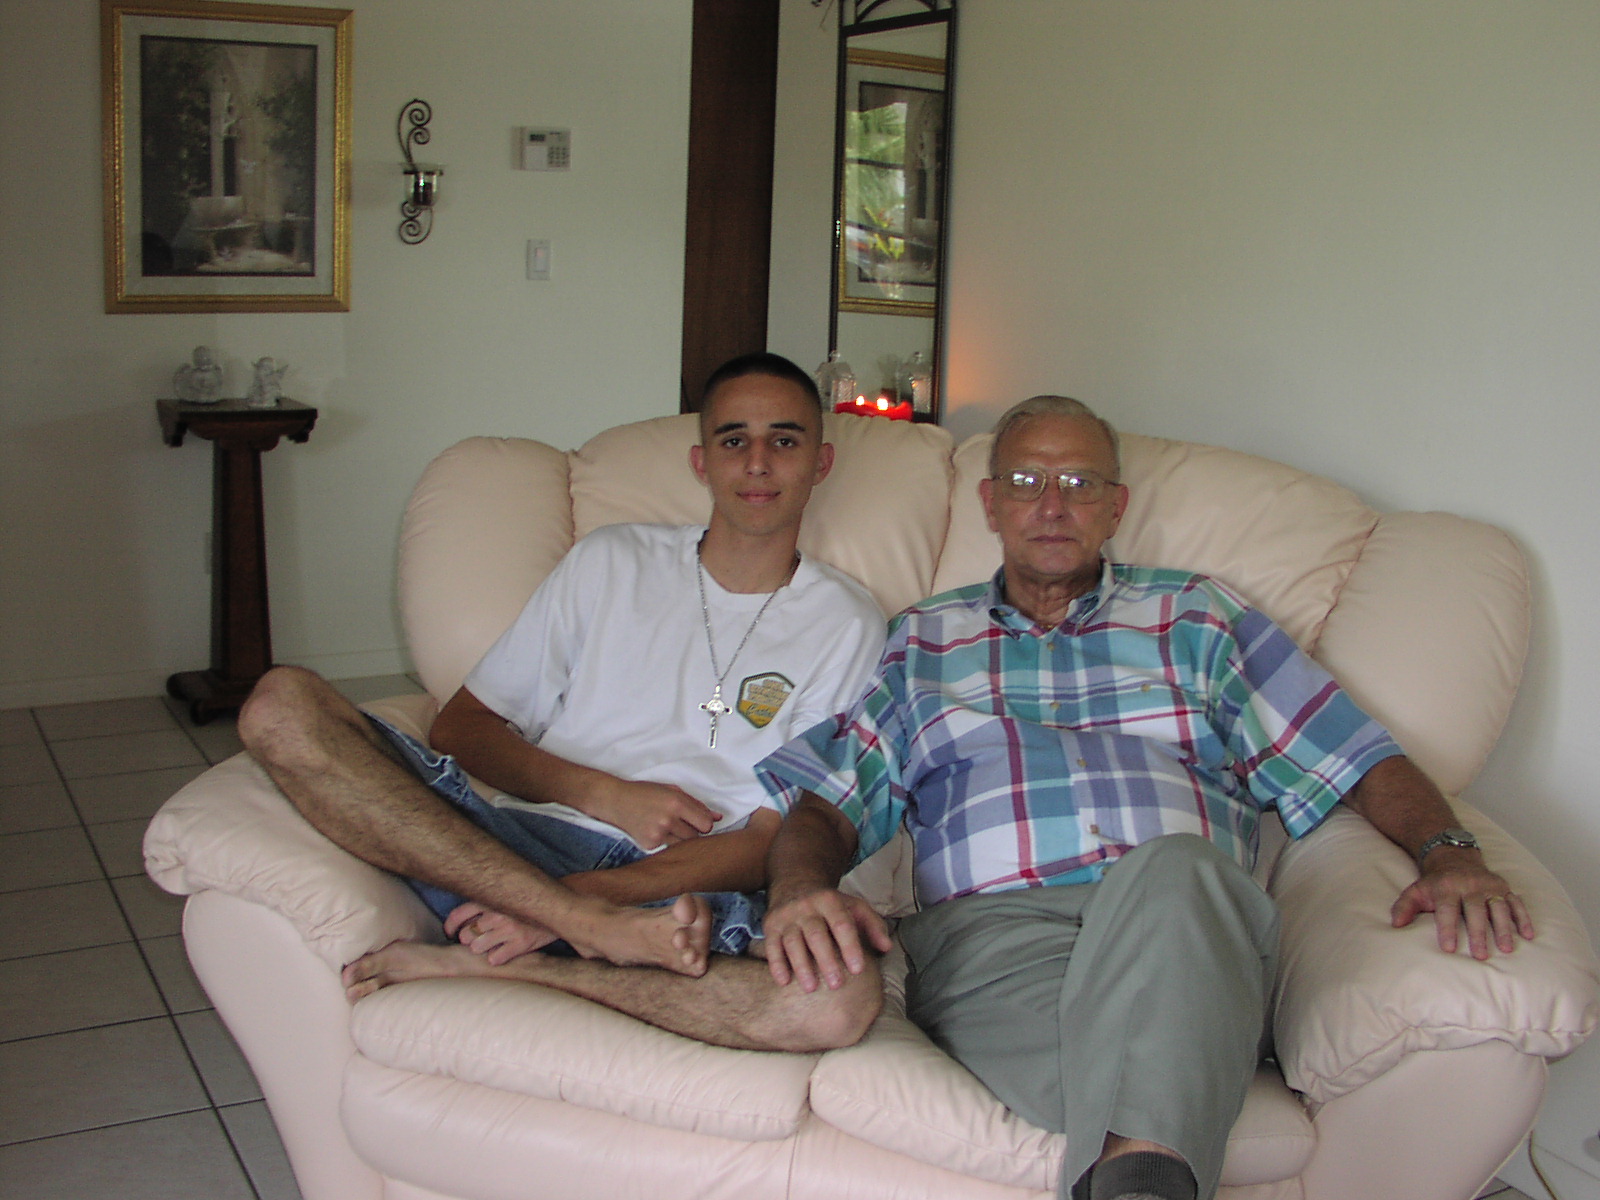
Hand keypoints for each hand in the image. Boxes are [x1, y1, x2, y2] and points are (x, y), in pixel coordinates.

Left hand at [444, 902, 558, 964]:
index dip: (450, 927)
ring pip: (477, 948)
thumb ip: (484, 904)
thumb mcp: (505, 898)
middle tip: (479, 938)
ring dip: (482, 949)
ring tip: (492, 945)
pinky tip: (503, 952)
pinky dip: (496, 958)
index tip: (450, 934)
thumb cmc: (526, 905)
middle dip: (470, 939)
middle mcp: (498, 913)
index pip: (458, 914)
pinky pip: (495, 958)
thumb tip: (459, 921)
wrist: (559, 908)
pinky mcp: (521, 943)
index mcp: (491, 899)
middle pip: (466, 934)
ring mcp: (509, 928)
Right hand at [589, 778, 721, 849]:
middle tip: (681, 824)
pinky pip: (667, 848)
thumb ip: (696, 804)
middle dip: (693, 832)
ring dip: (680, 838)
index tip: (698, 821)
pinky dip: (665, 842)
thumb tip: (717, 818)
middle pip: (696, 837)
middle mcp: (668, 819)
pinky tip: (655, 831)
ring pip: (683, 845)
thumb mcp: (672, 791)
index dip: (704, 824)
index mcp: (676, 802)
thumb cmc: (644, 793)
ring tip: (668, 826)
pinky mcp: (648, 845)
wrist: (615, 801)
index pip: (705, 824)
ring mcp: (657, 834)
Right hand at [763, 885, 892, 992]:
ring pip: (793, 942)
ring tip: (811, 988)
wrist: (795, 882)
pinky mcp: (770, 925)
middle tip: (836, 985)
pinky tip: (784, 982)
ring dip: (801, 965)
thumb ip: (872, 925)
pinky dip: (776, 964)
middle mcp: (806, 907)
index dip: (850, 947)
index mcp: (830, 901)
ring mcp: (786, 916)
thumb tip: (886, 948)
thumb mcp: (854, 906)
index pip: (842, 924)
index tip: (858, 970)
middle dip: (826, 960)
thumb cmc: (830, 903)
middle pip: (816, 935)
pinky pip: (772, 945)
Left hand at [1390, 849, 1535, 959]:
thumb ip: (1404, 907)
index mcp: (1446, 887)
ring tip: (1506, 949)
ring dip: (1503, 928)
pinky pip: (1517, 903)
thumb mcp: (1415, 891)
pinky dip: (1524, 918)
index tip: (1449, 949)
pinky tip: (1529, 935)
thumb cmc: (1434, 883)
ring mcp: (1489, 886)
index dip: (1447, 929)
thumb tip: (1396, 925)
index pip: (1447, 910)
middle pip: (1475, 911)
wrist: (1454, 858)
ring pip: (1498, 907)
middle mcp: (1470, 886)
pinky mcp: (1504, 887)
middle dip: (1478, 933)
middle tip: (1481, 955)